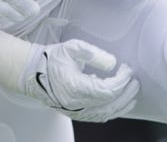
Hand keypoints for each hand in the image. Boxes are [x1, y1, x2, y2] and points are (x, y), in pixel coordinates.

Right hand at [0, 33, 138, 121]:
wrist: (31, 72)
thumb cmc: (49, 59)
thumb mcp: (72, 48)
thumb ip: (93, 54)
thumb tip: (112, 63)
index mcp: (76, 88)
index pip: (108, 90)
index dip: (122, 80)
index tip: (127, 69)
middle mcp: (77, 104)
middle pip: (110, 103)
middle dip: (126, 92)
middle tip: (134, 81)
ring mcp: (76, 111)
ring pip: (106, 113)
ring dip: (122, 104)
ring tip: (132, 94)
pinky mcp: (75, 113)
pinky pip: (98, 117)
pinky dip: (111, 111)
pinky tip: (116, 104)